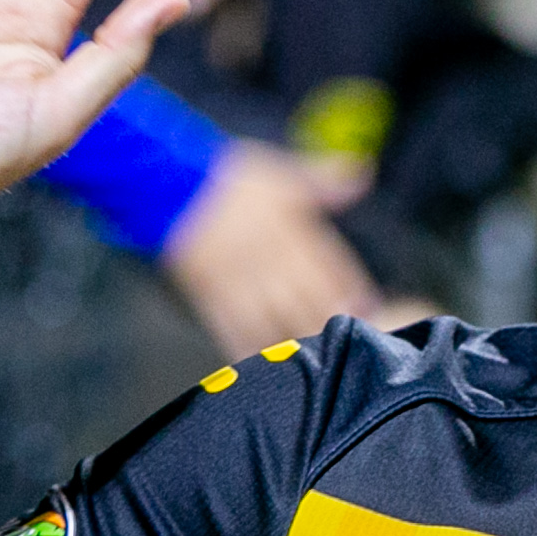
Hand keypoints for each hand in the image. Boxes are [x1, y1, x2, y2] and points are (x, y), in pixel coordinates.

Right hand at [163, 143, 382, 355]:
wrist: (168, 187)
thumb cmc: (227, 180)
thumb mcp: (280, 174)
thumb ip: (322, 181)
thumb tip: (363, 176)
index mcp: (287, 228)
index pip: (328, 264)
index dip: (350, 288)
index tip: (368, 306)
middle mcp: (266, 257)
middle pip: (304, 298)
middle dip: (327, 320)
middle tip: (349, 342)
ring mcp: (237, 279)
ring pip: (272, 319)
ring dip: (294, 339)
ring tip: (313, 359)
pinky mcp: (210, 294)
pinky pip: (231, 327)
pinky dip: (248, 347)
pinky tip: (261, 361)